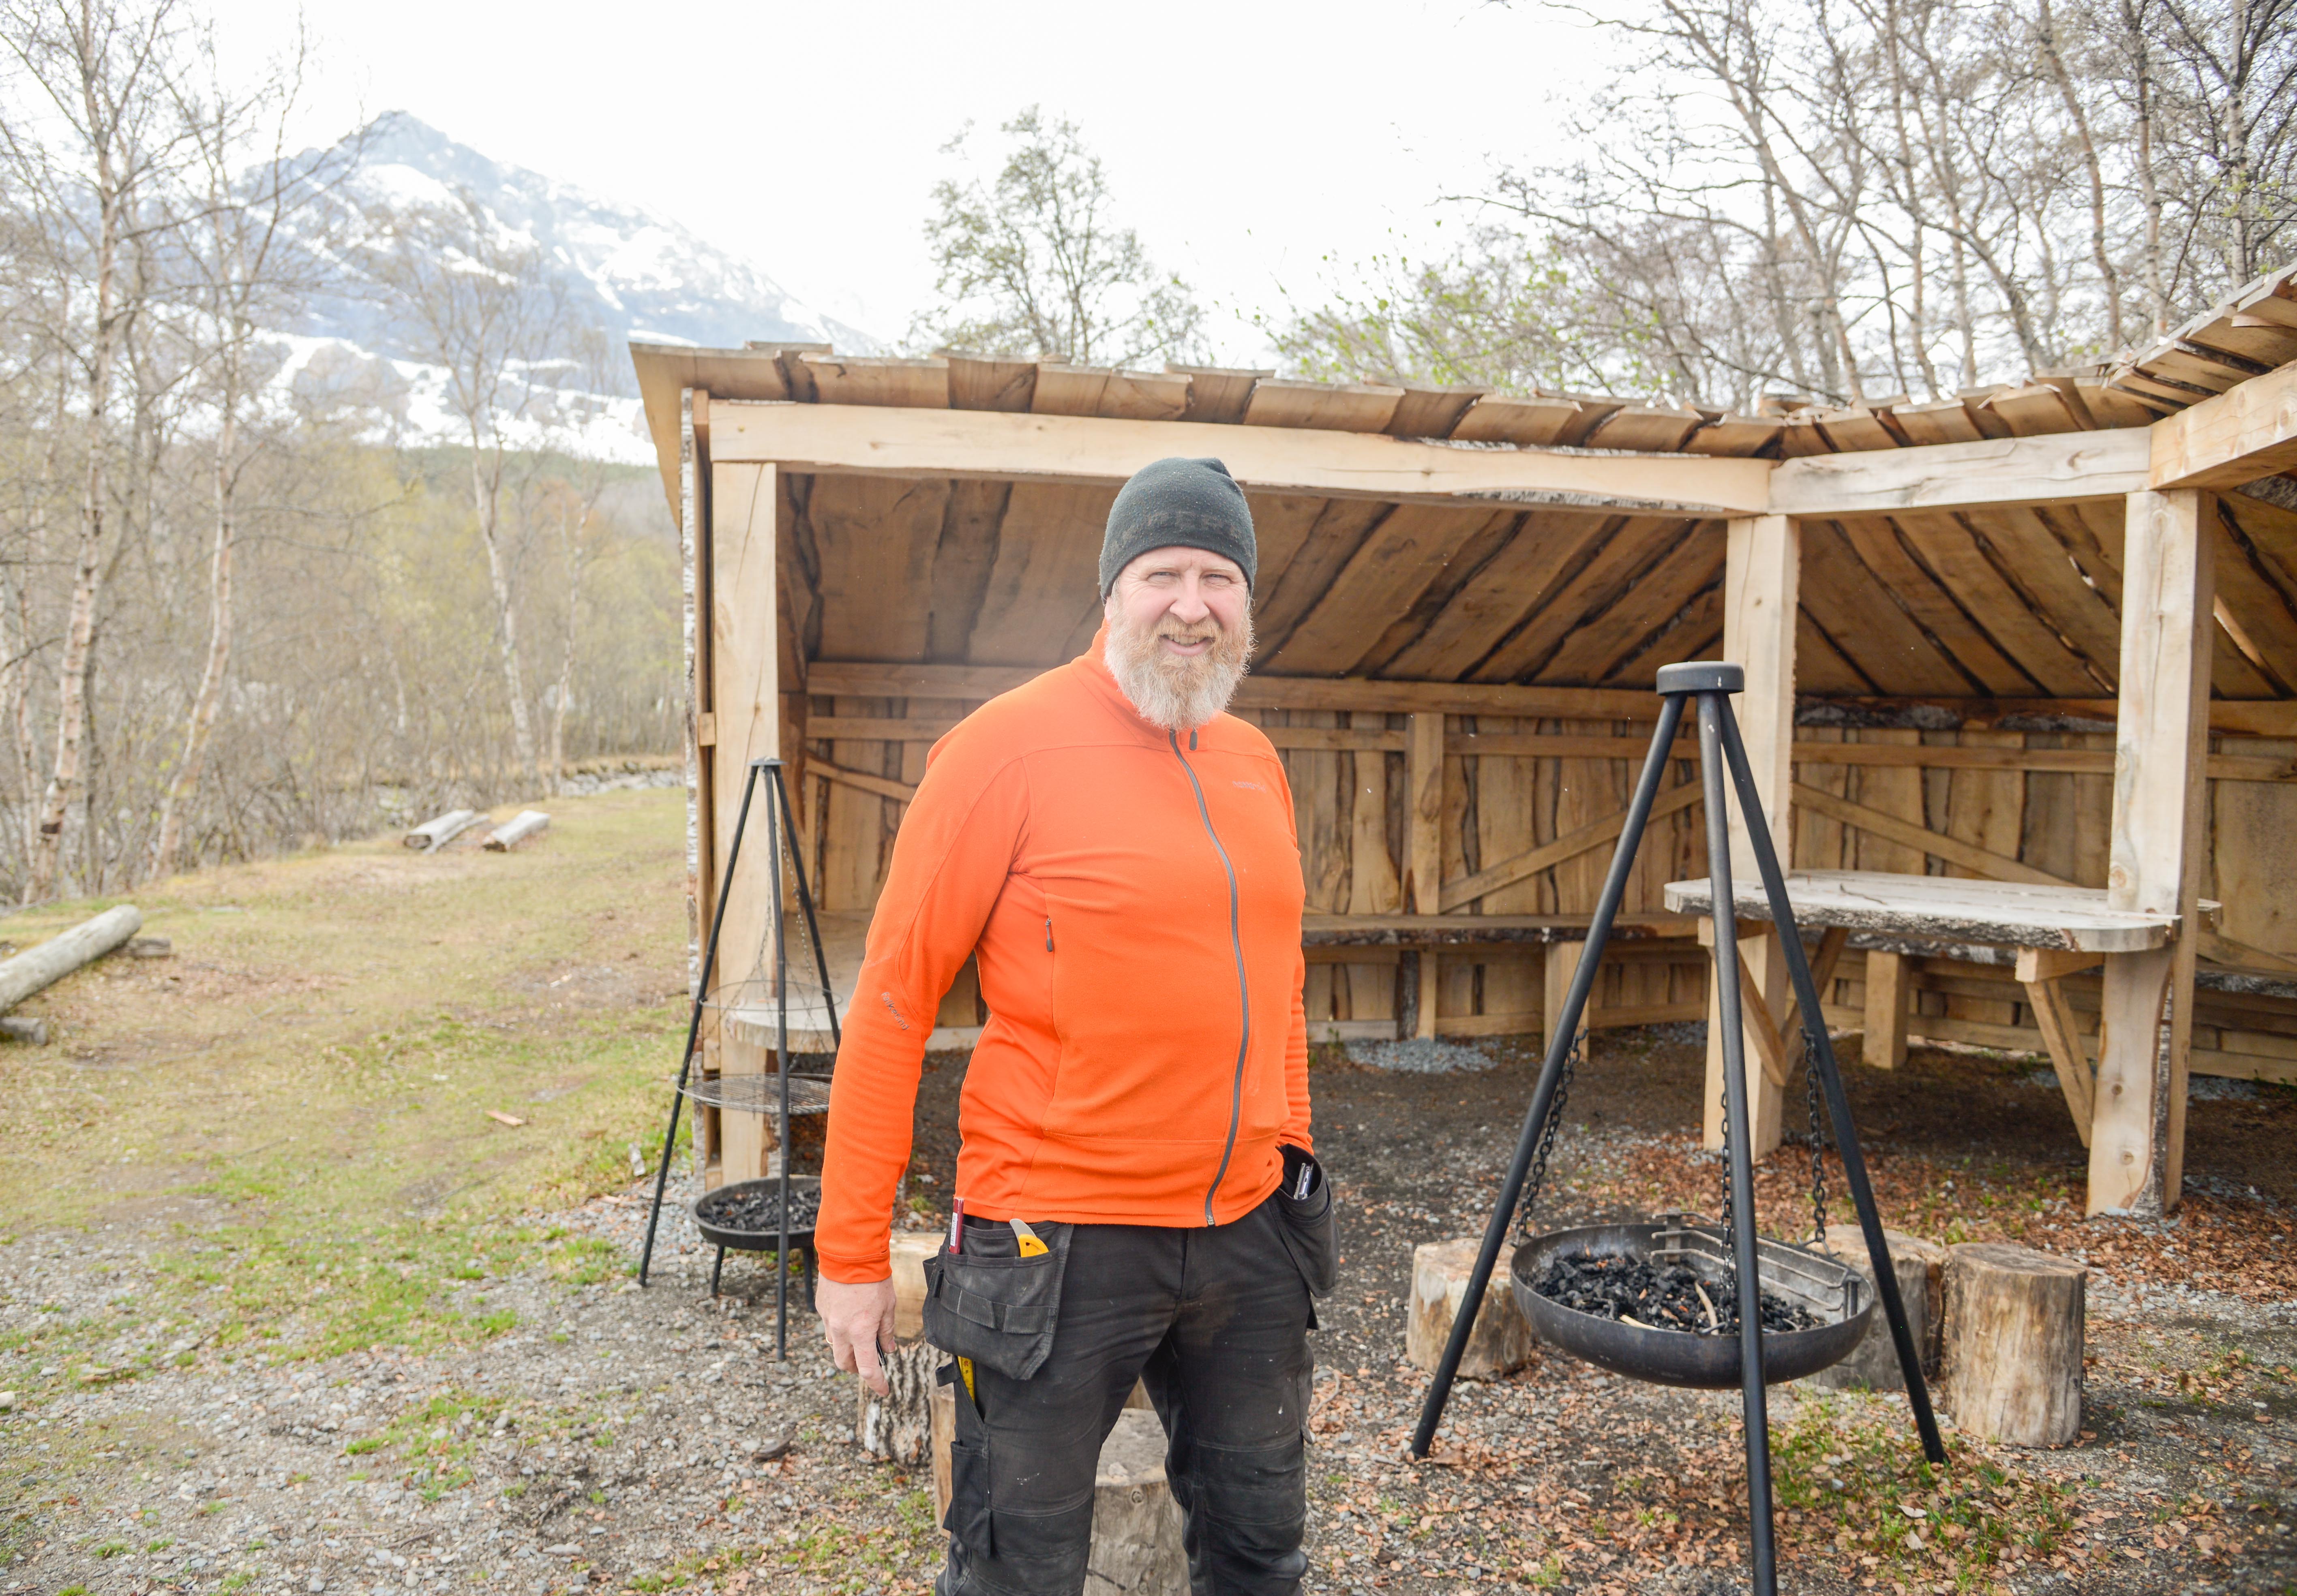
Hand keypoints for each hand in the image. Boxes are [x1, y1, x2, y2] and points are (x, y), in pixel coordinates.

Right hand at [817, 1275, 897, 1394]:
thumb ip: (886, 1330)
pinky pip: (829, 1326)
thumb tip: (887, 1349)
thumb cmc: (873, 1277)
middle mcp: (841, 1330)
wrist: (850, 1253)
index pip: (867, 1369)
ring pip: (834, 1345)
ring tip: (860, 1338)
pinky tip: (850, 1316)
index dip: (876, 1383)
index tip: (884, 1390)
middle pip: (844, 1363)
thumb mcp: (888, 1306)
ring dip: (847, 1348)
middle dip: (856, 1368)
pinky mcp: (821, 1308)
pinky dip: (840, 1328)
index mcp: (860, 1332)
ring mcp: (828, 1319)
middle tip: (868, 1364)